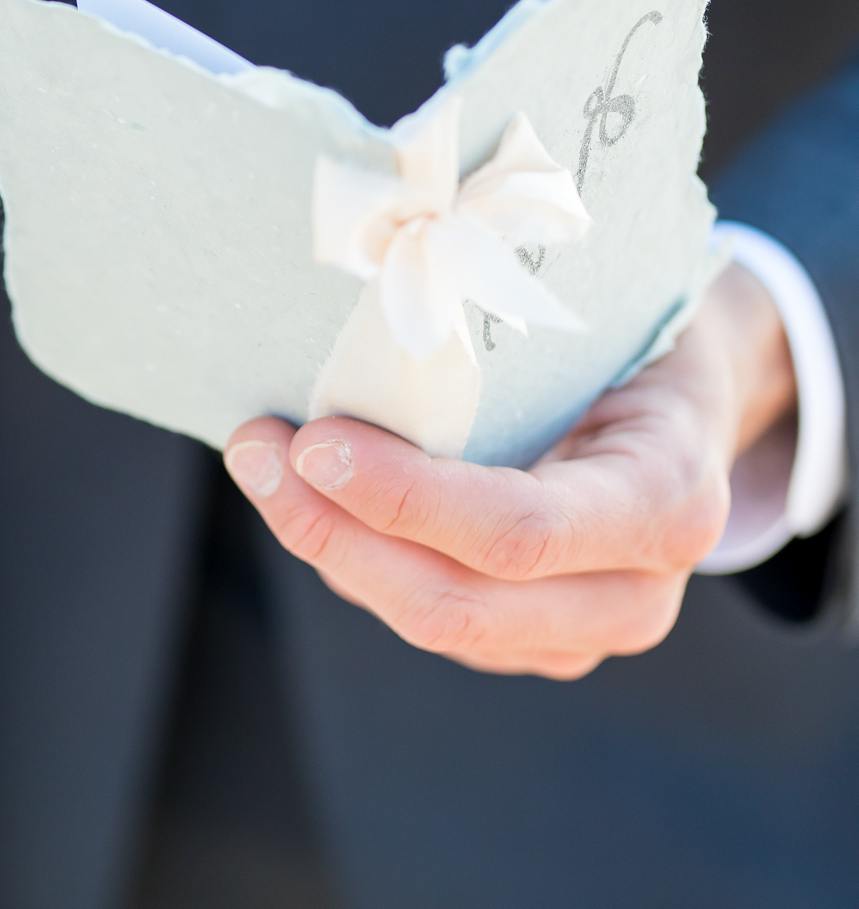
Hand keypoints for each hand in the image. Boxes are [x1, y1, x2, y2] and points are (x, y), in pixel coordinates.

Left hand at [222, 262, 794, 678]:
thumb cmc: (632, 346)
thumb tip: (369, 296)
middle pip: (454, 602)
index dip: (402, 498)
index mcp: (669, 503)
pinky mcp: (525, 645)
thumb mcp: (601, 323)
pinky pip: (416, 612)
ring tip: (260, 463)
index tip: (312, 442)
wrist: (686, 408)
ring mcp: (580, 635)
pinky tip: (306, 495)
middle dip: (333, 531)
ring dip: (325, 544)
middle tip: (254, 451)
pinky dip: (349, 555)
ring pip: (422, 618)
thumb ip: (507, 337)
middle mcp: (635, 595)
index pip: (519, 531)